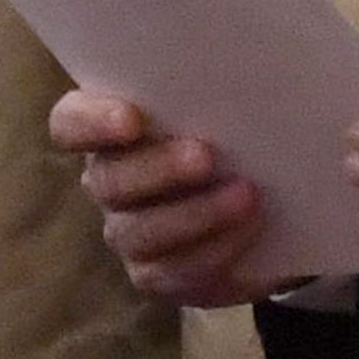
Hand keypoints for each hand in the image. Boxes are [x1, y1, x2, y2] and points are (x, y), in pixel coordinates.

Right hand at [49, 87, 311, 312]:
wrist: (272, 206)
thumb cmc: (247, 135)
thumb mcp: (246, 105)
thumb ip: (244, 89)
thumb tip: (288, 85)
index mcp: (111, 125)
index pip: (70, 122)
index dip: (91, 122)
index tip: (133, 118)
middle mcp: (109, 179)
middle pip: (107, 180)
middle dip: (156, 169)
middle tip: (205, 155)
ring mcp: (128, 230)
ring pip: (138, 231)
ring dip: (194, 214)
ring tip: (246, 195)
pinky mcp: (156, 273)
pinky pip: (171, 271)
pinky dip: (213, 250)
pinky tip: (250, 228)